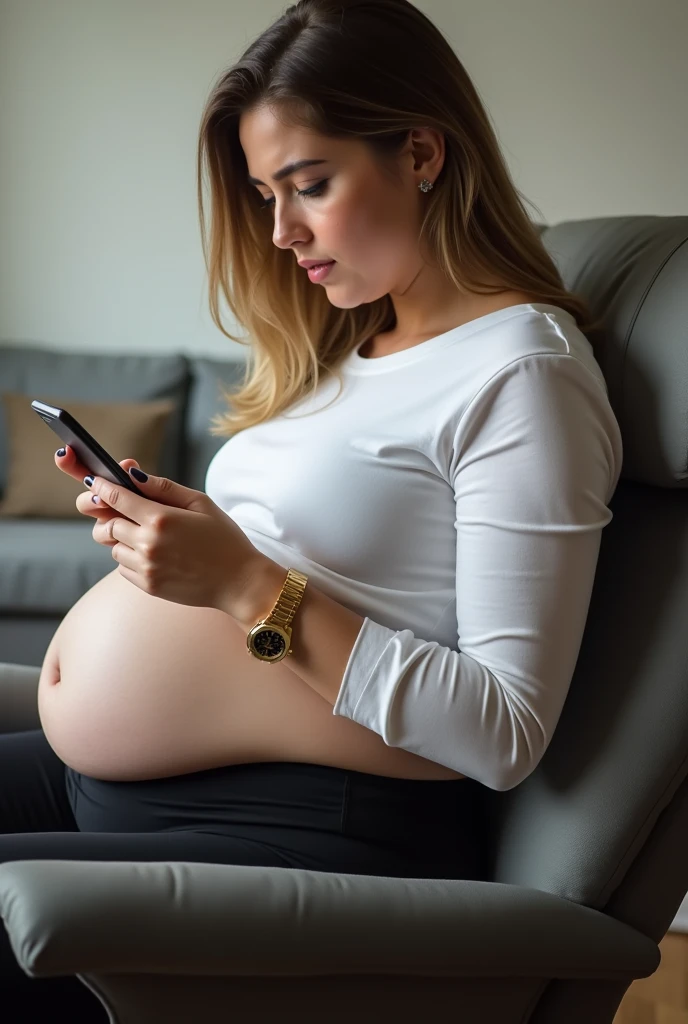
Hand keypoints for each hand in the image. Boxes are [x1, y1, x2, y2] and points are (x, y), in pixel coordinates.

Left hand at [55, 445, 264, 613]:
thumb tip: (133, 475)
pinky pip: (123, 567)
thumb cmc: (224, 539)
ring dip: (124, 539)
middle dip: (112, 515)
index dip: (102, 487)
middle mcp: (148, 544)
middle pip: (107, 524)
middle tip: (126, 512)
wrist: (238, 582)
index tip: (95, 481)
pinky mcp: (148, 585)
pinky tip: (157, 555)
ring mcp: (146, 567)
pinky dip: (132, 558)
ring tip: (150, 537)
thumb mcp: (200, 503)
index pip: (116, 497)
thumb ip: (164, 487)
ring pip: (113, 547)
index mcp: (161, 519)